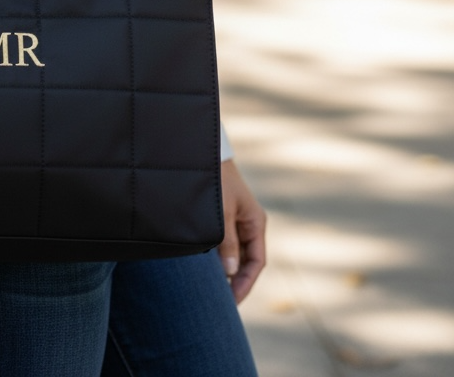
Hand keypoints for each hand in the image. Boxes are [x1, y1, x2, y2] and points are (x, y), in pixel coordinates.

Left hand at [219, 159, 266, 303]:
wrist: (206, 155)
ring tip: (210, 290)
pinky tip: (203, 268)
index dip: (244, 283)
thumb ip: (226, 241)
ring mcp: (236, 222)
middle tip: (220, 303)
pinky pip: (222, 245)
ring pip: (233, 254)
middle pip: (245, 262)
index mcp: (255, 223)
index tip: (232, 301)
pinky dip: (215, 257)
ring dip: (223, 270)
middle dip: (234, 282)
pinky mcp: (223, 220)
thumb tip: (229, 272)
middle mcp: (248, 225)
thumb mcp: (222, 211)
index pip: (256, 263)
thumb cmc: (217, 180)